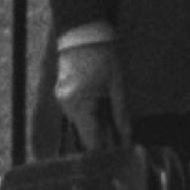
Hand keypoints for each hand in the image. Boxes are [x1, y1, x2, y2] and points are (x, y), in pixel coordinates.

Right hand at [54, 34, 128, 152]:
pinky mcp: (63, 92)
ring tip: (116, 126)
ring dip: (97, 125)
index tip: (117, 157)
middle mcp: (66, 105)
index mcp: (79, 103)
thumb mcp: (117, 83)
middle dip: (102, 138)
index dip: (103, 150)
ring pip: (81, 122)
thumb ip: (120, 111)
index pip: (89, 139)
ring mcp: (62, 99)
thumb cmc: (103, 55)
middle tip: (123, 143)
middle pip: (84, 132)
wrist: (83, 32)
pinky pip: (78, 110)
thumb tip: (126, 135)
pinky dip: (91, 114)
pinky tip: (104, 110)